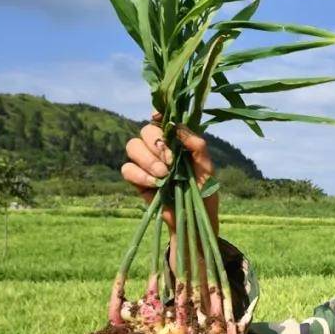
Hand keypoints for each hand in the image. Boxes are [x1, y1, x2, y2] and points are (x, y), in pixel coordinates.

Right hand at [120, 112, 217, 234]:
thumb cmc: (204, 192)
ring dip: (148, 160)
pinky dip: (140, 175)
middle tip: (171, 162)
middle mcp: (159, 149)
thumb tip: (178, 128)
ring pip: (132, 146)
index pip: (162, 120)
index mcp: (177, 142)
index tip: (158, 116)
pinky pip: (127, 168)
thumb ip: (197, 146)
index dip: (157, 114)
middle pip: (145, 131)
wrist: (194, 219)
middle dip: (156, 144)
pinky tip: (155, 184)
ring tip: (164, 175)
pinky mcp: (136, 180)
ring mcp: (146, 163)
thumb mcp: (207, 169)